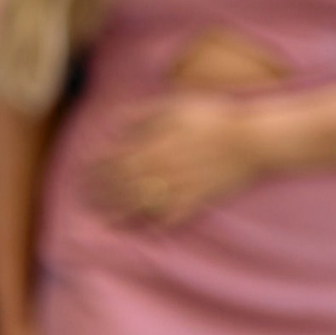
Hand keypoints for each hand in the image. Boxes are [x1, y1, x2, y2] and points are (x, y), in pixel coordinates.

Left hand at [91, 93, 260, 225]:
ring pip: (142, 204)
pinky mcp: (197, 200)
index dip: (96, 170)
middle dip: (102, 194)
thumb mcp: (172, 106)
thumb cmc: (212, 117)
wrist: (252, 139)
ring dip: (121, 212)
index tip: (83, 175)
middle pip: (123, 185)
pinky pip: (172, 216)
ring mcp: (179, 187)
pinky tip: (145, 228)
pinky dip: (156, 223)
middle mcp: (161, 169)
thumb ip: (140, 115)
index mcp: (153, 145)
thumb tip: (112, 124)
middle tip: (86, 201)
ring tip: (105, 219)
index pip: (115, 161)